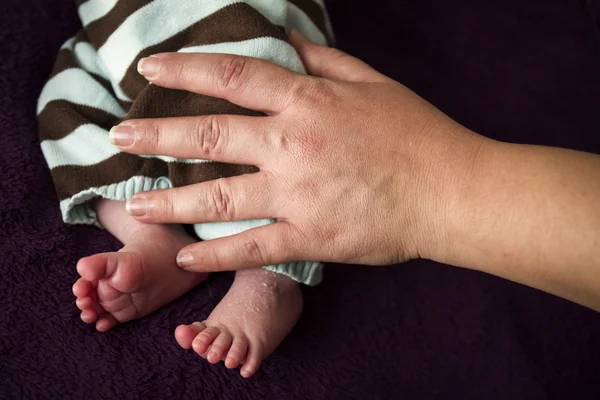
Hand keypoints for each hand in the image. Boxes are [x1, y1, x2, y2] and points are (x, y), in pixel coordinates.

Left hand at [111, 31, 484, 271]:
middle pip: (209, 136)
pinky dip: (214, 256)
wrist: (451, 191)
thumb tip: (288, 39)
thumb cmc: (416, 134)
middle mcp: (293, 145)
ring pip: (217, 198)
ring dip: (169, 201)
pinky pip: (250, 248)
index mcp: (308, 102)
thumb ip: (325, 59)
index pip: (233, 76)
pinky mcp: (309, 237)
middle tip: (121, 136)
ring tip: (134, 203)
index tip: (149, 70)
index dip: (186, 69)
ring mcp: (298, 195)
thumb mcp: (372, 82)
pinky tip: (185, 258)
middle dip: (157, 134)